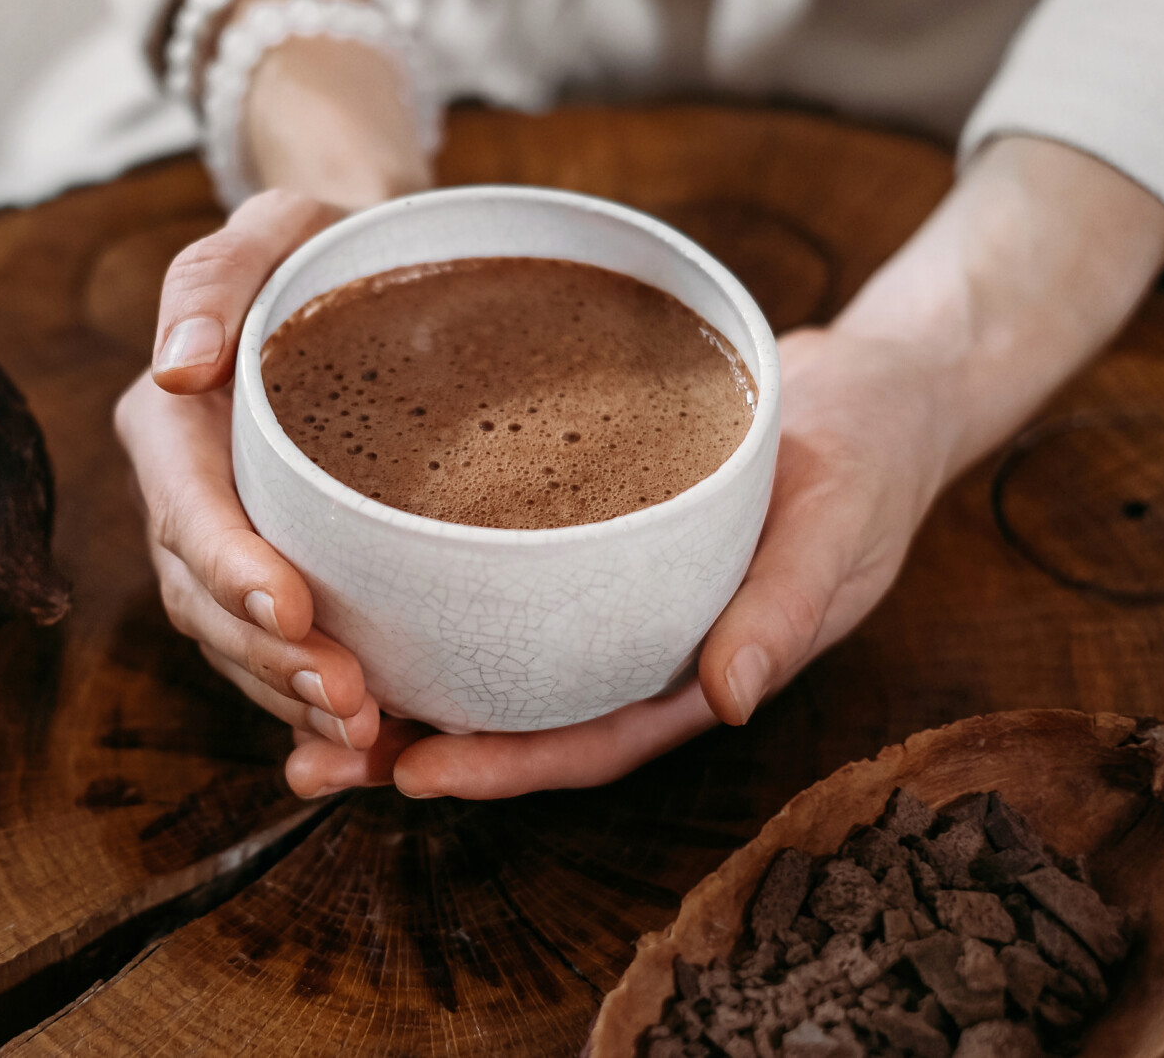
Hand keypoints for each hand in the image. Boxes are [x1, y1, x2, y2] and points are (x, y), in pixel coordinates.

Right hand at [115, 190, 386, 753]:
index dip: (229, 566)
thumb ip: (213, 278)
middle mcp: (186, 498)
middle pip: (206, 601)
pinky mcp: (278, 577)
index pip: (186, 508)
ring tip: (367, 738)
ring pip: (239, 647)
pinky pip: (279, 658)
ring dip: (293, 701)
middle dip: (269, 661)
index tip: (291, 607)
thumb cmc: (322, 247)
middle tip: (352, 701)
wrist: (368, 278)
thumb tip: (180, 366)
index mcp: (171, 426)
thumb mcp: (272, 227)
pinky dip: (314, 710)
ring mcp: (227, 548)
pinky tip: (374, 749)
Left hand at [286, 136, 1163, 799]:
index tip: (414, 773)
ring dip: (402, 683)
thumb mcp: (840, 523)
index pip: (590, 738)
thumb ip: (788, 606)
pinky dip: (428, 598)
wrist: (870, 389)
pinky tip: (351, 591)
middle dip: (418, 748)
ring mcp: (607, 599)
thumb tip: (731, 697)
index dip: (506, 767)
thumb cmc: (864, 459)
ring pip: (492, 660)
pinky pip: (497, 586)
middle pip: (518, 717)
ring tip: (293, 690)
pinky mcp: (583, 543)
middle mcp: (637, 647)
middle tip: (310, 760)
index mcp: (699, 668)